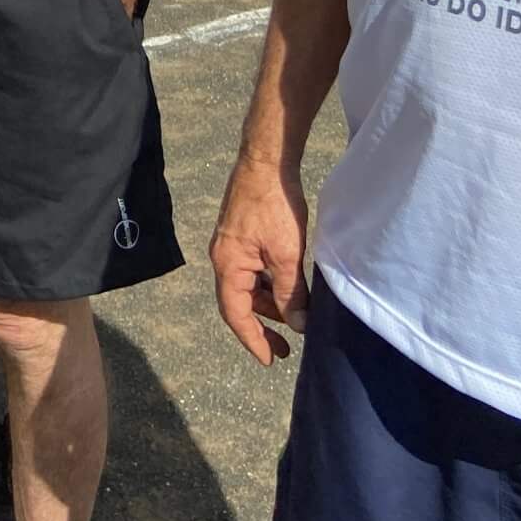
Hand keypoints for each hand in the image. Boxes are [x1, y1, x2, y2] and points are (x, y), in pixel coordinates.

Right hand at [210, 153, 309, 367]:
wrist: (267, 161)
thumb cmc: (275, 206)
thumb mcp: (287, 255)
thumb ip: (290, 293)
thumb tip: (297, 325)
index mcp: (228, 265)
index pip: (235, 314)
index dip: (253, 339)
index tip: (272, 360)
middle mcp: (223, 258)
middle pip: (239, 302)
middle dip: (263, 325)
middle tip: (287, 348)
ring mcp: (231, 245)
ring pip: (248, 286)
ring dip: (269, 304)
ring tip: (296, 316)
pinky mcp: (241, 235)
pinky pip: (252, 270)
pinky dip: (268, 285)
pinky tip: (288, 288)